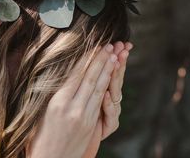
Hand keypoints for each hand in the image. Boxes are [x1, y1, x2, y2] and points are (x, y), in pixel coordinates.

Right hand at [27, 44, 118, 157]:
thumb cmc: (39, 137)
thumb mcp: (40, 111)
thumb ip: (52, 93)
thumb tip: (60, 73)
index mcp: (57, 102)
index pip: (75, 74)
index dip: (86, 58)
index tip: (93, 45)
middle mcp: (72, 108)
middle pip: (89, 78)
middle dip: (100, 59)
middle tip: (109, 45)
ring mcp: (83, 117)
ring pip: (98, 88)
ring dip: (107, 70)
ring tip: (114, 55)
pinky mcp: (90, 124)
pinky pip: (99, 101)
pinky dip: (106, 86)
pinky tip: (111, 77)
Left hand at [80, 42, 131, 157]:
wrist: (67, 149)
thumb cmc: (72, 123)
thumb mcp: (77, 99)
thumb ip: (82, 82)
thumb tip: (82, 59)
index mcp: (101, 92)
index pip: (108, 71)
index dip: (113, 57)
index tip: (117, 42)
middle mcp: (108, 102)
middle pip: (114, 79)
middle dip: (118, 61)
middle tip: (122, 46)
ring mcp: (109, 114)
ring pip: (114, 94)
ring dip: (114, 77)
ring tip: (115, 62)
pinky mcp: (108, 128)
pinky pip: (111, 116)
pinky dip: (108, 105)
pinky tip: (106, 95)